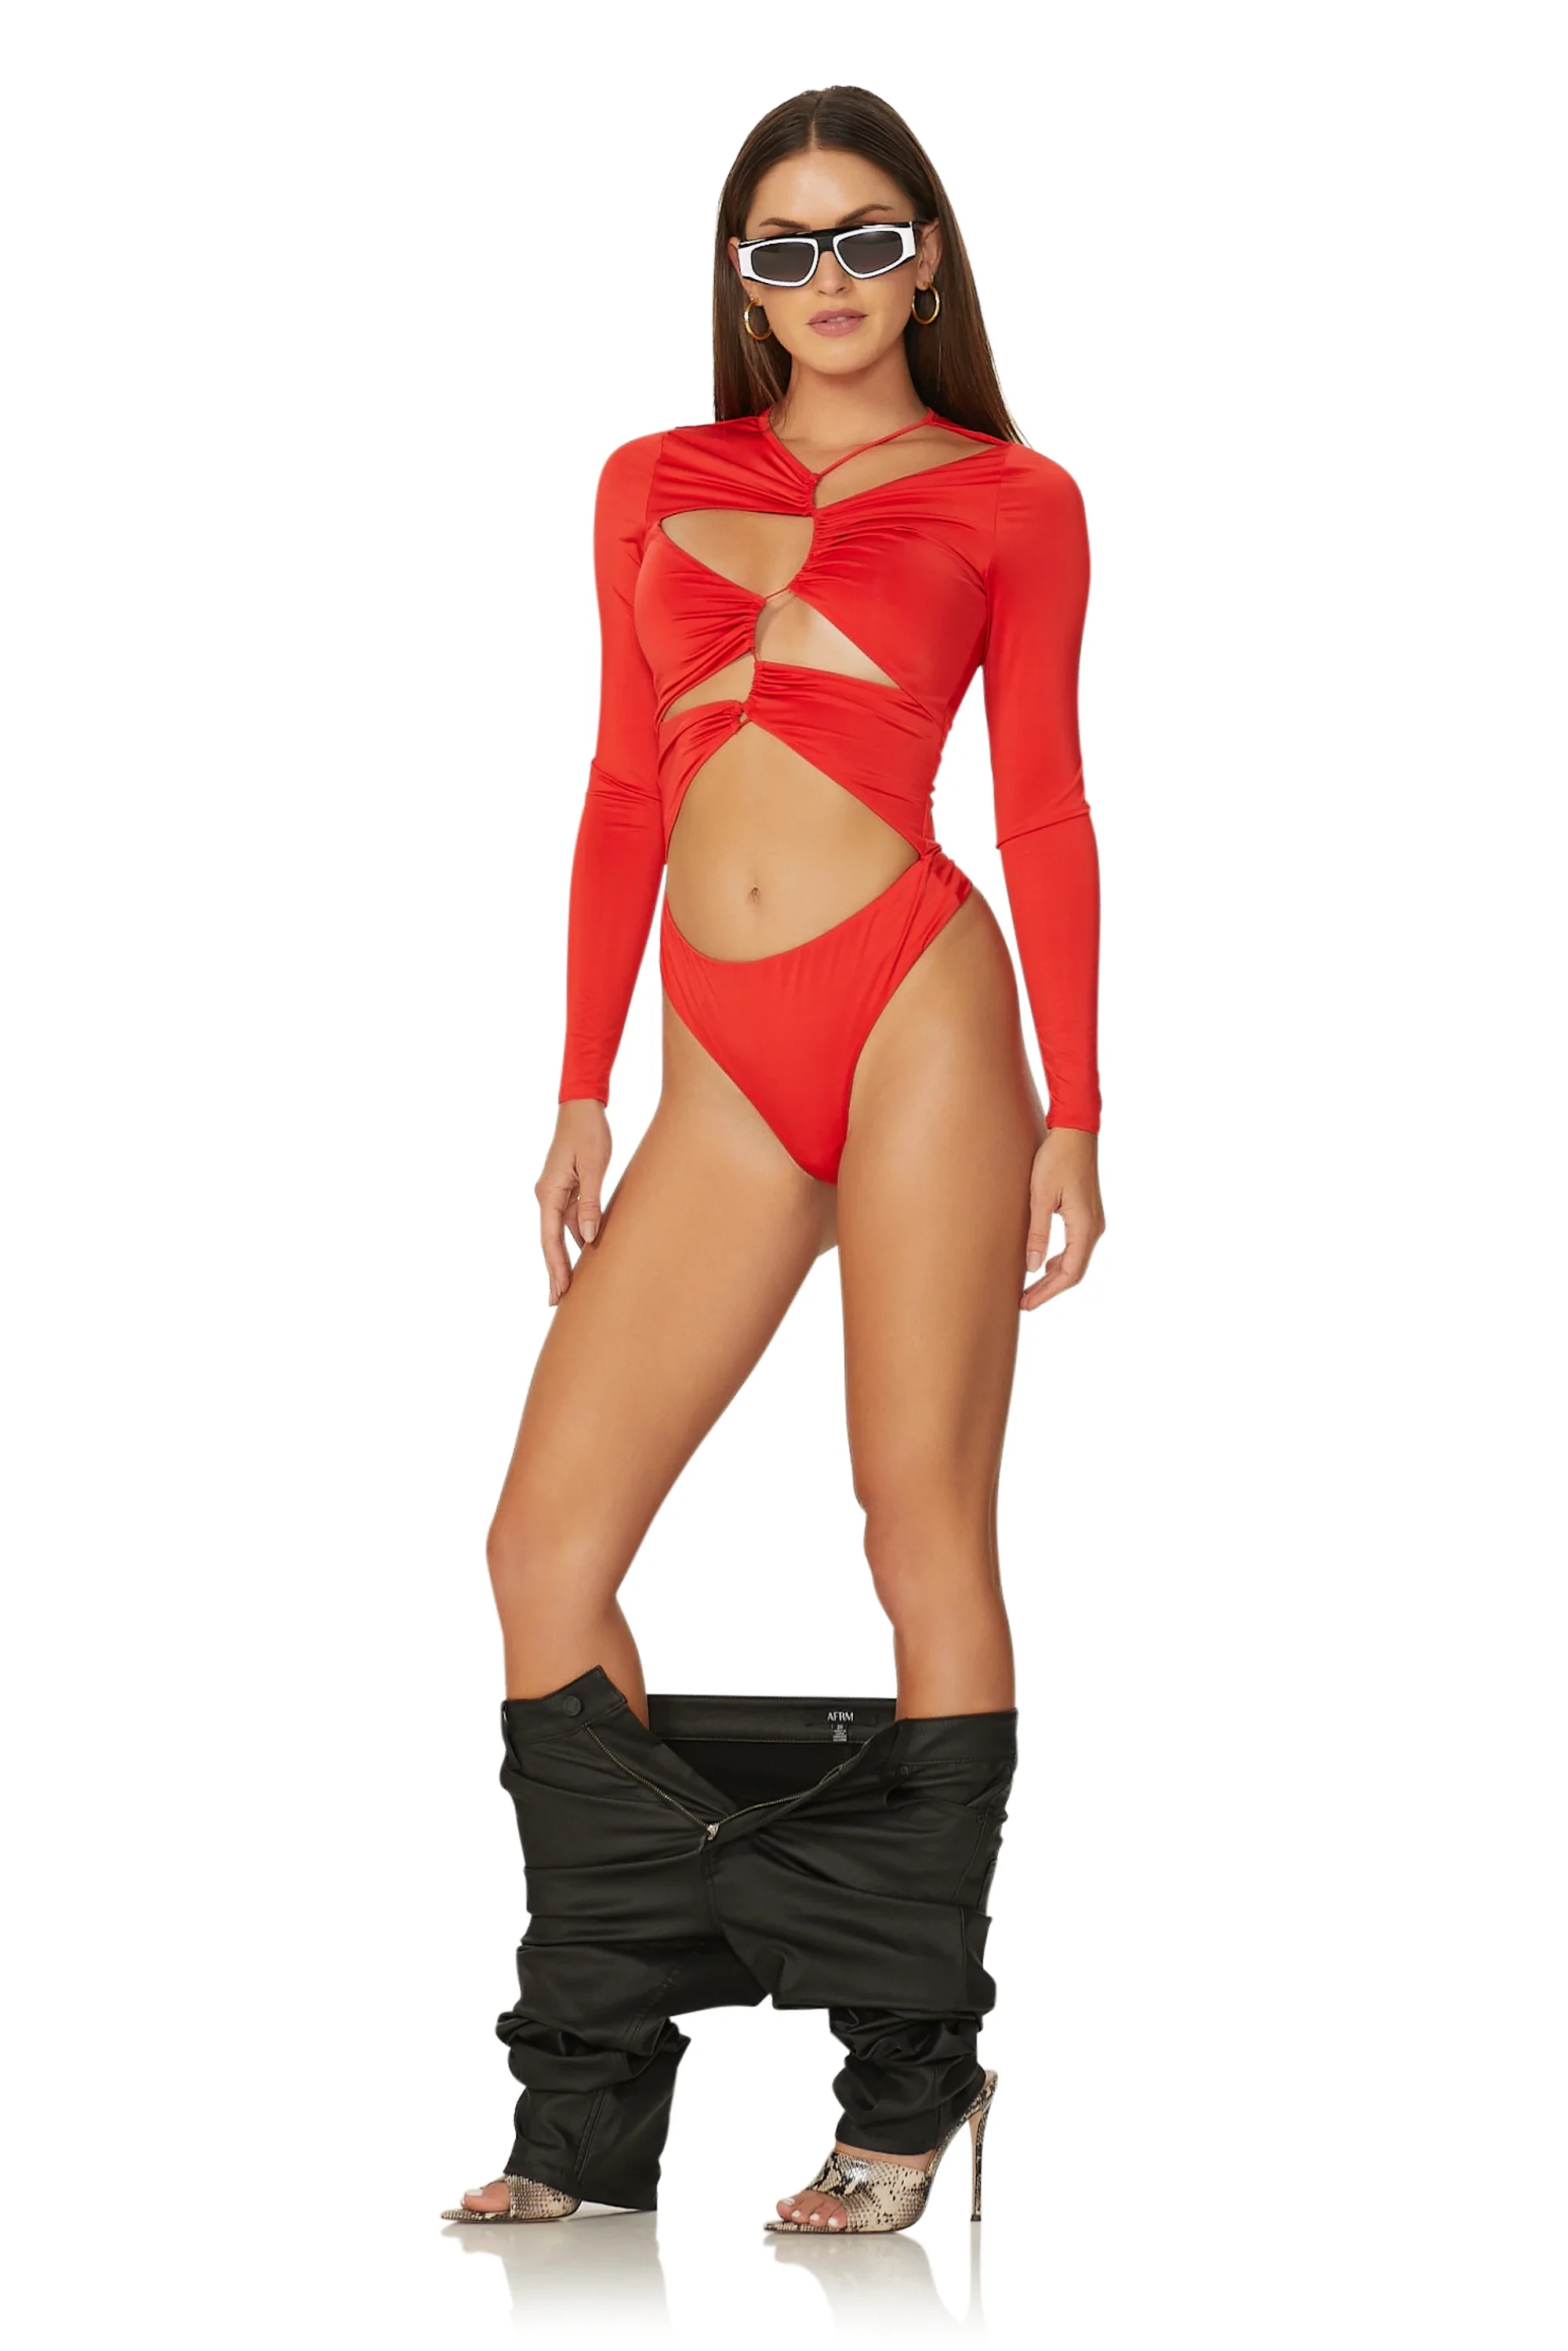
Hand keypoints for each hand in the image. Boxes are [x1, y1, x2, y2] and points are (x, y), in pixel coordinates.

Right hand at [536, 1098, 610, 1306]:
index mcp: (549, 1192)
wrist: (582, 1106)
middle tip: (557, 1304)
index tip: (559, 1292)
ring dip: (566, 1258)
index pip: (550, 1239)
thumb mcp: (595, 1167)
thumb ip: (591, 1203)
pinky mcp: (567, 1189)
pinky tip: (587, 1256)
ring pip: (560, 1233)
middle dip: (555, 1272)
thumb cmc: (589, 1133)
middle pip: (550, 1242)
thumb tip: (589, 1239)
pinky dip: (577, 1240)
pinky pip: (570, 1221)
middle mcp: (547, 1196)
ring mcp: (556, 1193)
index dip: (555, 1268)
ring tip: (572, 1288)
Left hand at [1021, 1127, 1104, 1310]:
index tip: (1026, 1303)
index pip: (1069, 1273)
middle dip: (1049, 1289)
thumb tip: (1032, 1267)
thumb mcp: (1040, 1196)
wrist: (1075, 1132)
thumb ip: (1037, 1233)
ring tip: (1030, 1288)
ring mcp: (1093, 1221)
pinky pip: (1076, 1246)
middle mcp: (1094, 1228)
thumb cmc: (1056, 1159)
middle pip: (1074, 1271)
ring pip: (1076, 1260)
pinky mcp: (1088, 1214)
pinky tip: (1043, 1263)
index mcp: (1084, 1227)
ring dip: (1054, 1276)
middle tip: (1024, 1302)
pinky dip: (1060, 1260)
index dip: (1048, 1292)